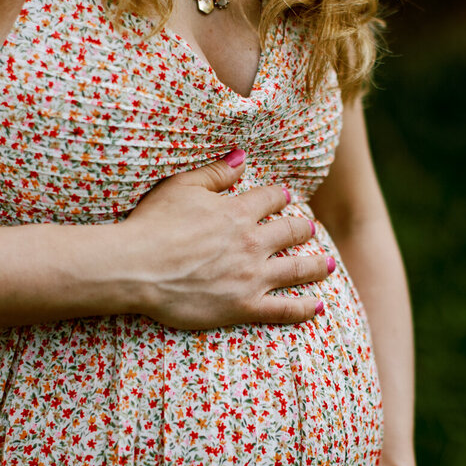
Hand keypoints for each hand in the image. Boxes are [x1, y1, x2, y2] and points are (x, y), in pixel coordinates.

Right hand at [123, 149, 334, 328]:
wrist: (137, 268)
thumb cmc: (152, 224)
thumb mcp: (181, 187)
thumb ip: (216, 172)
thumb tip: (242, 156)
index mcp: (238, 211)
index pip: (272, 198)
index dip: (281, 196)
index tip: (286, 197)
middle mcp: (253, 242)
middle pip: (293, 231)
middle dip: (304, 228)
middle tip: (309, 229)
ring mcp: (252, 276)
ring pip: (298, 268)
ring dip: (316, 265)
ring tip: (328, 264)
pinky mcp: (244, 306)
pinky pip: (284, 309)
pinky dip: (304, 308)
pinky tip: (317, 307)